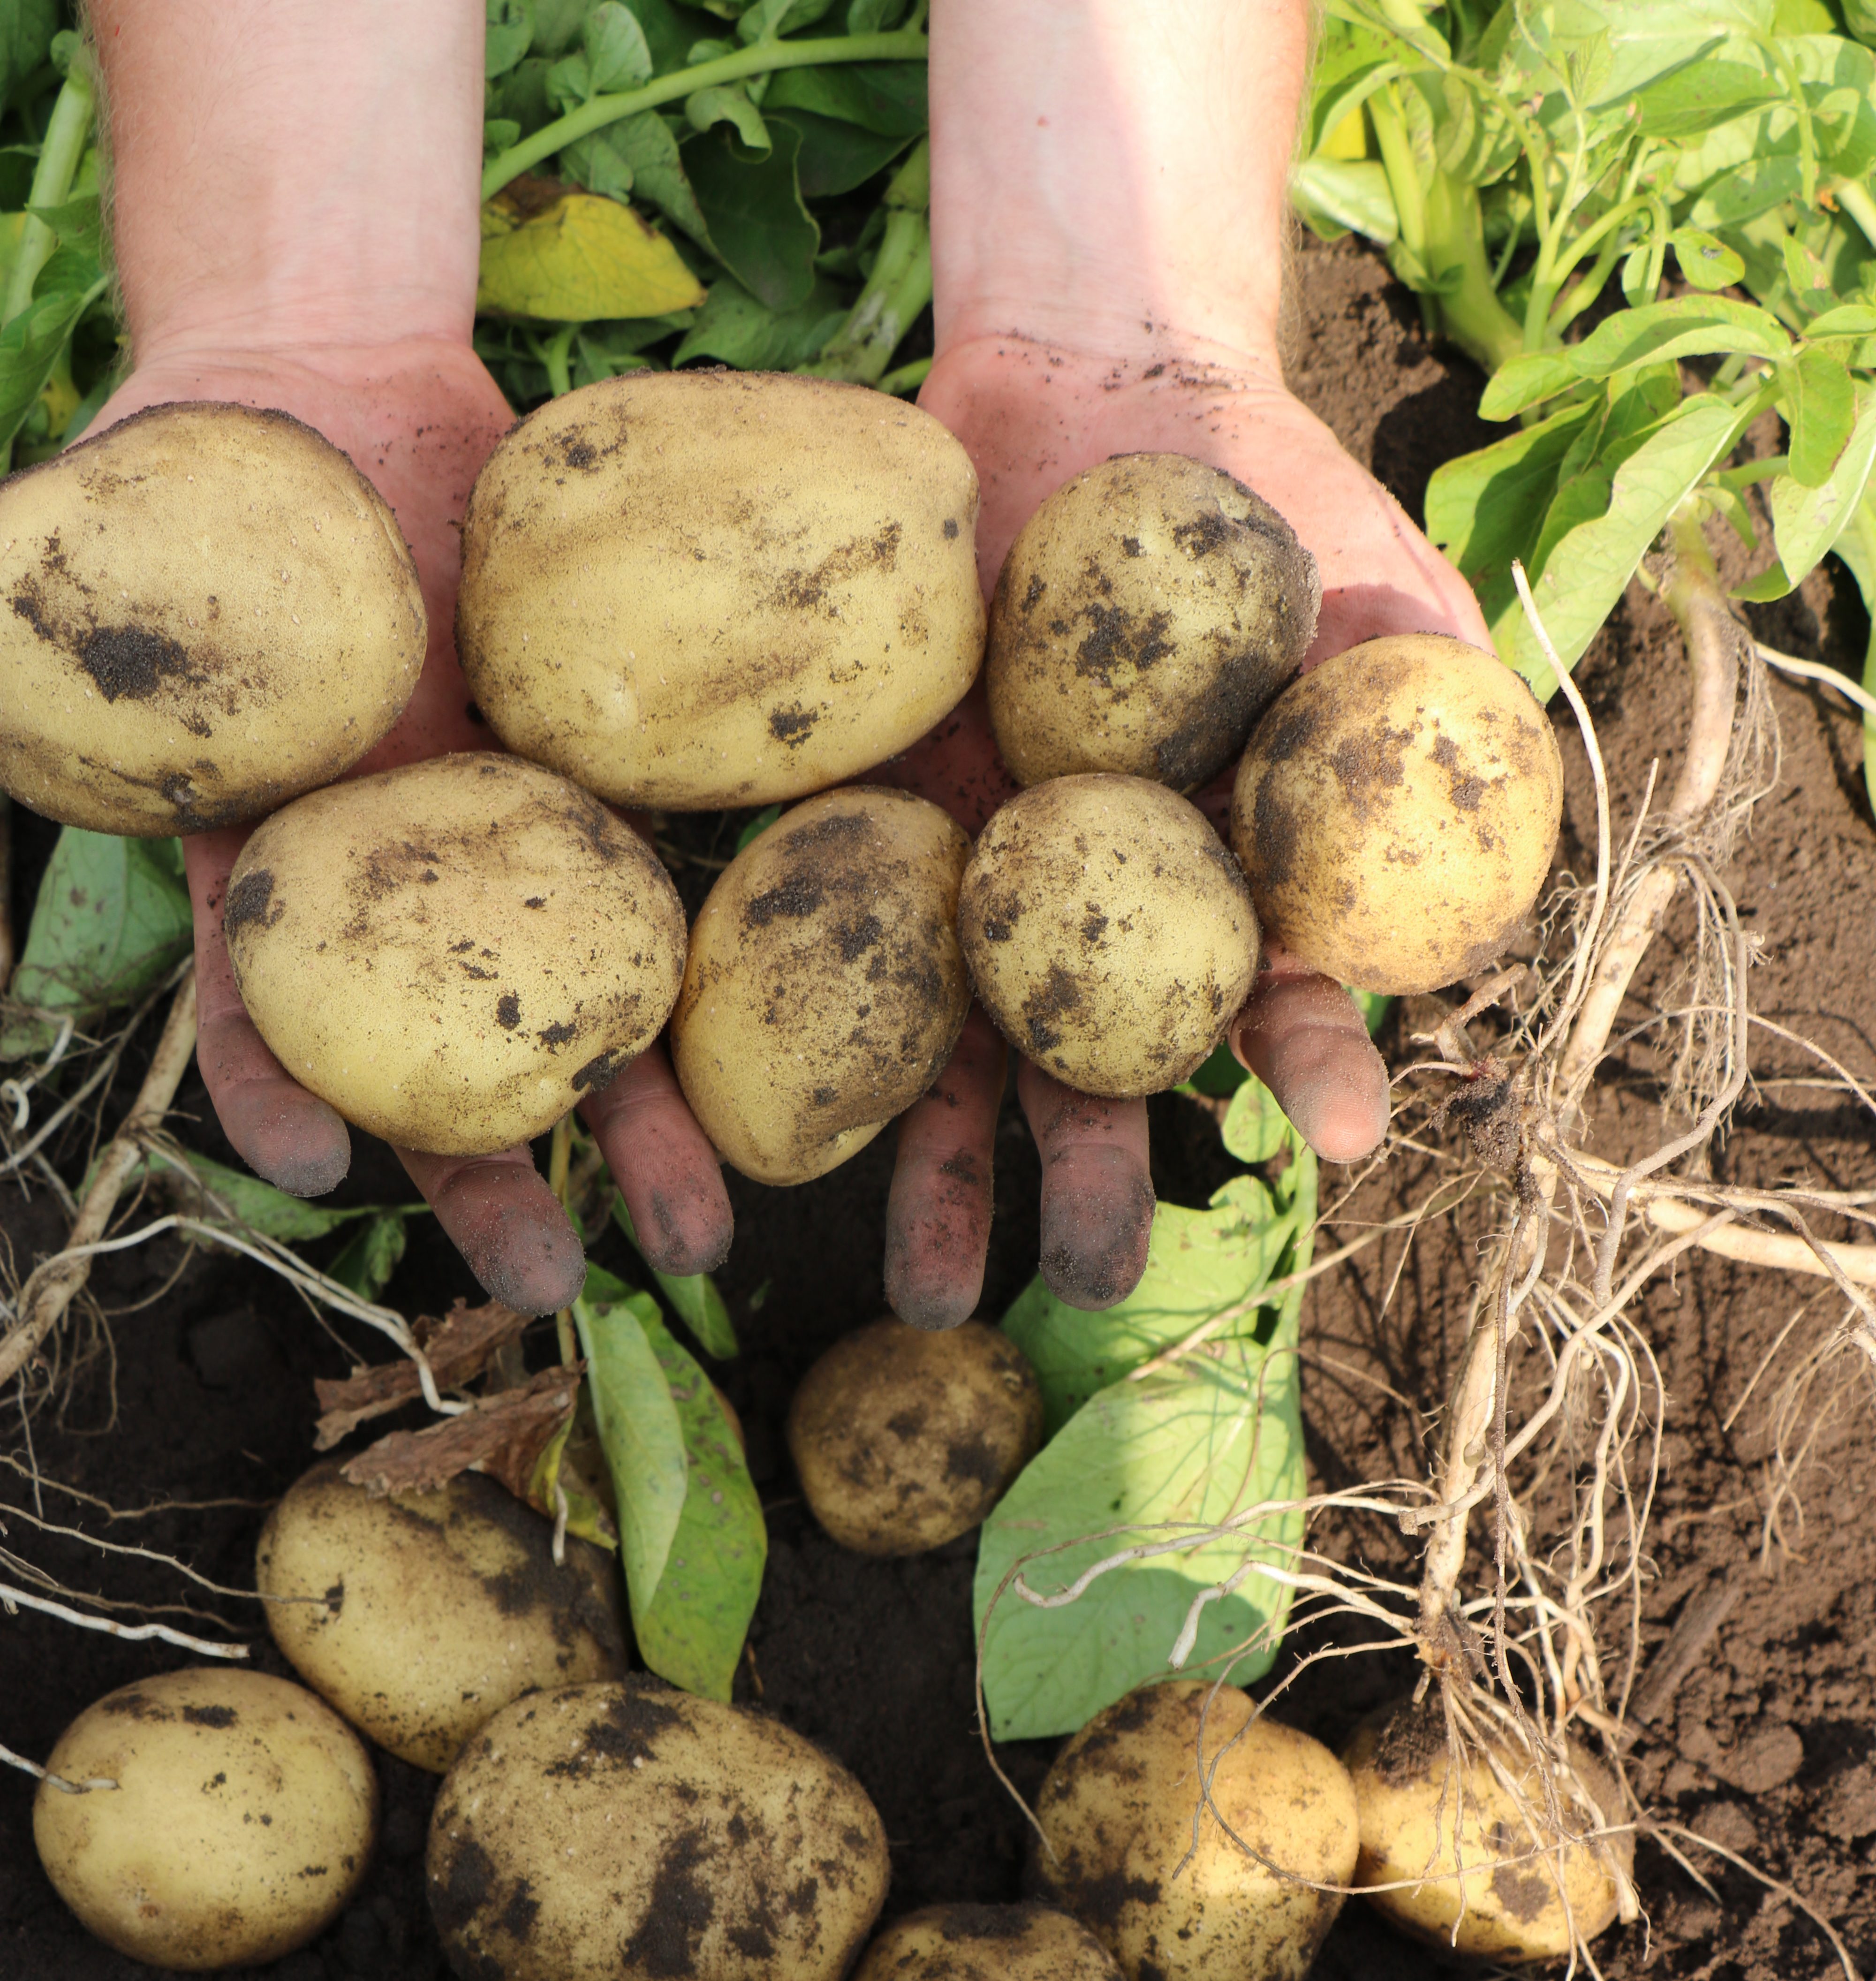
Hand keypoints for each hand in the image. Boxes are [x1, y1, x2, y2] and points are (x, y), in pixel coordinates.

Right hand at [81, 342, 729, 1316]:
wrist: (332, 364)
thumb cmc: (183, 458)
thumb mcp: (82, 547)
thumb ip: (31, 642)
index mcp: (265, 846)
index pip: (254, 995)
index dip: (270, 1083)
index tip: (310, 1166)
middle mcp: (391, 871)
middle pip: (440, 1051)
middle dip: (494, 1175)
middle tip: (554, 1289)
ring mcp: (502, 828)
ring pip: (578, 1001)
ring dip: (641, 1126)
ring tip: (708, 1237)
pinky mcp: (602, 768)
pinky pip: (670, 868)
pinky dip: (717, 962)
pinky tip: (782, 1059)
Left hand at [873, 337, 1491, 1328]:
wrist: (1088, 380)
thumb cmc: (1260, 490)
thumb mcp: (1378, 582)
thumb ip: (1438, 704)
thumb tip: (1497, 840)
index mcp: (1228, 887)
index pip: (1279, 1001)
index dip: (1311, 1069)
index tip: (1338, 1135)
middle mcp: (1102, 916)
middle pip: (1101, 1071)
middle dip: (1093, 1181)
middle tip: (1093, 1280)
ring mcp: (979, 881)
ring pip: (957, 1052)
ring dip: (944, 1178)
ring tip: (928, 1298)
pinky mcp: (866, 826)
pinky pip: (823, 946)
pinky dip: (799, 1041)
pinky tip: (775, 1138)